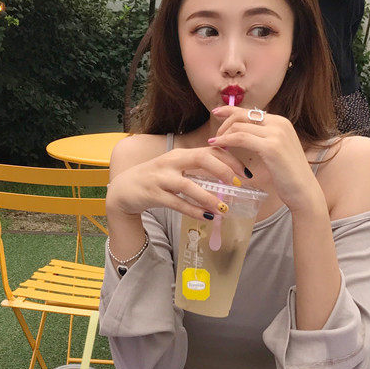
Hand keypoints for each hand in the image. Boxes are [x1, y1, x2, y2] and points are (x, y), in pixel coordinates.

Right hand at [107, 146, 247, 221]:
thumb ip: (197, 169)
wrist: (124, 189)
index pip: (210, 150)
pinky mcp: (153, 194)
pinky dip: (193, 211)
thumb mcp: (175, 168)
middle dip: (223, 171)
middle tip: (238, 185)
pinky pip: (177, 203)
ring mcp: (161, 178)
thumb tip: (227, 176)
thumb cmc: (155, 179)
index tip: (245, 173)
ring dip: (209, 198)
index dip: (230, 159)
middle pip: (201, 159)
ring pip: (189, 185)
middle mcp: (171, 162)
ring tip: (223, 209)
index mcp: (180, 154)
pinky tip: (207, 218)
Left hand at [209, 107, 323, 214]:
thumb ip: (264, 136)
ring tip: (215, 143)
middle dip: (224, 123)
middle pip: (242, 115)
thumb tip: (243, 128)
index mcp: (281, 122)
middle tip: (215, 136)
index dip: (230, 110)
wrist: (304, 191)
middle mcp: (280, 123)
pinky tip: (218, 146)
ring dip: (223, 134)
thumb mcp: (277, 148)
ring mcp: (277, 134)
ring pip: (239, 126)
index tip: (216, 112)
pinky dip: (226, 141)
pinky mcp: (271, 147)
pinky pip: (240, 138)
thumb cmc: (288, 174)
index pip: (251, 110)